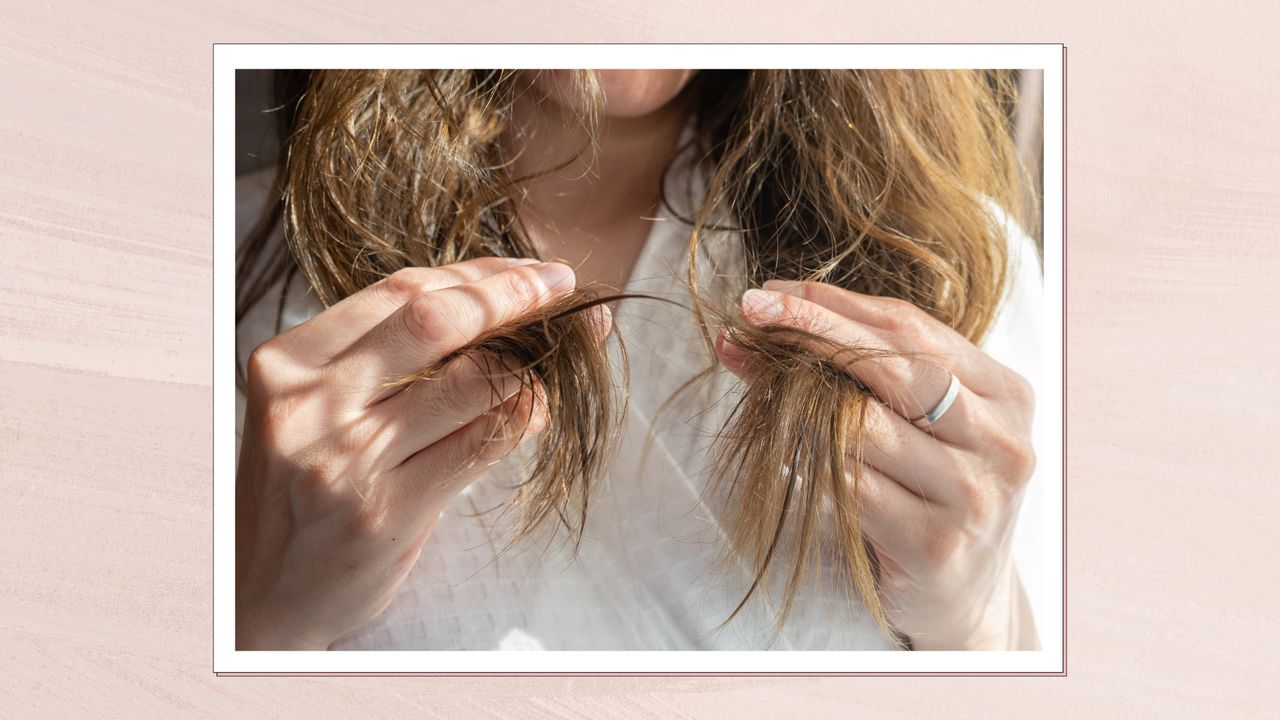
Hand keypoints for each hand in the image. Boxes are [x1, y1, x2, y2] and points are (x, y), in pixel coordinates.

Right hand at [235, 257, 608, 649]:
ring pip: (471, 381)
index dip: (478, 273)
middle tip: (563, 289)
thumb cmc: (301, 491)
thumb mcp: (312, 408)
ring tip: (554, 362)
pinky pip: (482, 444)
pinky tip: (537, 410)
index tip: (529, 270)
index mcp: (288, 363)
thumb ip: (382, 357)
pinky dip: (523, 417)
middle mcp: (311, 403)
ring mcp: (348, 459)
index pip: (401, 291)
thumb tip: (494, 296)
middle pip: (438, 320)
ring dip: (529, 363)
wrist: (261, 596)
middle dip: (514, 295)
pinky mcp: (388, 511)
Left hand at [715, 281, 1038, 649]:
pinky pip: (851, 487)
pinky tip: (783, 452)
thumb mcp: (921, 424)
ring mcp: (973, 497)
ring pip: (866, 427)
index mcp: (1007, 395)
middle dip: (814, 329)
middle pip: (895, 366)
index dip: (835, 303)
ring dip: (802, 400)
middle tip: (752, 311)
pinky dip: (809, 464)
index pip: (913, 328)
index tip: (771, 291)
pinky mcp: (934, 546)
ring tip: (761, 383)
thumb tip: (759, 323)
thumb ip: (864, 371)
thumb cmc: (931, 492)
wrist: (962, 596)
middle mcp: (1001, 443)